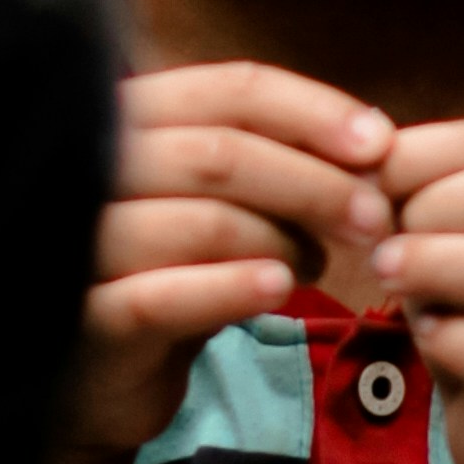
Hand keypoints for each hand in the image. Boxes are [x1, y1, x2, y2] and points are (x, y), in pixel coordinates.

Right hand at [76, 63, 395, 452]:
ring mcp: (82, 243)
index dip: (313, 111)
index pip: (230, 90)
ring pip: (202, 222)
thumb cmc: (170, 270)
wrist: (96, 374)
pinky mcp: (86, 318)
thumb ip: (277, 164)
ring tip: (320, 262)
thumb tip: (375, 145)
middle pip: (221, 153)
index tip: (380, 144)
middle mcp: (92, 165)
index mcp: (130, 116)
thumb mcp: (222, 203)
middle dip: (315, 182)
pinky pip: (162, 297)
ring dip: (283, 239)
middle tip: (375, 217)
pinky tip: (278, 288)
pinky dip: (230, 288)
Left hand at [375, 120, 463, 463]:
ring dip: (440, 267)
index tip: (364, 182)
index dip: (424, 151)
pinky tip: (429, 337)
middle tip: (378, 240)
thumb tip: (357, 162)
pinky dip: (461, 342)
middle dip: (431, 208)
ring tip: (389, 276)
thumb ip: (426, 207)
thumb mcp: (463, 254)